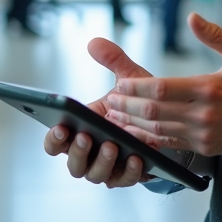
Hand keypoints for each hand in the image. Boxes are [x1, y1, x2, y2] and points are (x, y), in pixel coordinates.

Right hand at [42, 38, 154, 187]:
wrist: (167, 124)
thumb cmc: (139, 102)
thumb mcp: (128, 79)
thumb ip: (112, 61)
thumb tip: (94, 41)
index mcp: (81, 130)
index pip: (56, 141)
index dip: (54, 138)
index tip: (60, 126)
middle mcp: (90, 152)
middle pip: (73, 164)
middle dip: (77, 152)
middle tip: (86, 136)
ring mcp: (108, 167)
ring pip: (95, 175)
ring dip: (101, 162)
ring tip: (113, 146)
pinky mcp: (127, 175)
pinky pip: (124, 180)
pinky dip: (129, 171)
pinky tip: (137, 157)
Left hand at [104, 13, 221, 155]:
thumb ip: (215, 35)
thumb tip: (192, 17)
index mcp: (208, 88)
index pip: (161, 88)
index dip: (135, 87)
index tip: (119, 83)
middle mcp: (203, 113)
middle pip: (153, 110)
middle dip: (126, 105)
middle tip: (109, 98)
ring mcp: (202, 133)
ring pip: (157, 129)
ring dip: (132, 122)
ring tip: (114, 114)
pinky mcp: (204, 146)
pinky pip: (169, 142)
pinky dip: (148, 137)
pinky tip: (134, 132)